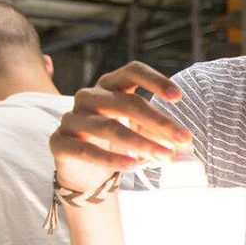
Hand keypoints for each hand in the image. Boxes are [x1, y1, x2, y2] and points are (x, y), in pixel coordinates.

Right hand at [50, 61, 191, 191]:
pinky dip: (112, 158)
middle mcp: (89, 96)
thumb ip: (163, 134)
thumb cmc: (120, 144)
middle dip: (159, 121)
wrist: (87, 173)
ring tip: (165, 156)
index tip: (178, 97)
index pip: (133, 71)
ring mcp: (71, 118)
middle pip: (127, 102)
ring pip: (109, 127)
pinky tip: (133, 166)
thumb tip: (186, 144)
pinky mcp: (59, 142)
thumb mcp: (143, 133)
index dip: (155, 80)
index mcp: (111, 85)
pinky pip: (85, 149)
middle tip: (184, 138)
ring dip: (141, 143)